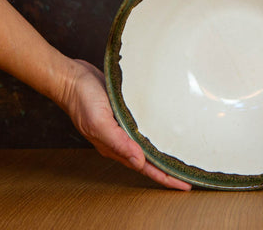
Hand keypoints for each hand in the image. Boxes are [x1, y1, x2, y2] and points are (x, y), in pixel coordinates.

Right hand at [62, 59, 191, 190]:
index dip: (164, 177)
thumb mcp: (99, 122)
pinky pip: (144, 128)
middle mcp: (120, 139)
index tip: (184, 185)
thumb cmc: (82, 99)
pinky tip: (166, 131)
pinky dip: (156, 133)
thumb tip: (139, 162)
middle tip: (190, 176)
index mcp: (115, 146)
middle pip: (149, 160)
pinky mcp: (125, 112)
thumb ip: (118, 143)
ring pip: (147, 145)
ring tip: (182, 158)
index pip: (145, 167)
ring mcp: (123, 126)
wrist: (72, 78)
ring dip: (164, 153)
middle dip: (168, 170)